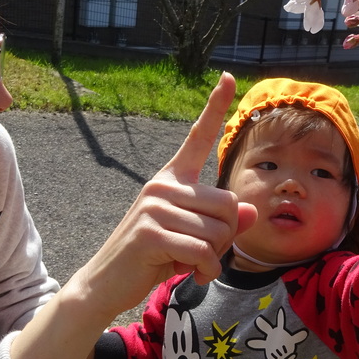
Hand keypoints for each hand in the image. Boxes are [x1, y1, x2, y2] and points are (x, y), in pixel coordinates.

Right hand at [77, 72, 256, 316]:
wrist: (108, 282)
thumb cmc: (153, 257)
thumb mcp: (192, 236)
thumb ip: (221, 222)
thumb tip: (250, 211)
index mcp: (172, 178)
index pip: (198, 137)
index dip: (215, 107)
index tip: (227, 77)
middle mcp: (163, 184)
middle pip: (228, 205)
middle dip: (224, 238)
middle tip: (200, 253)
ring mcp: (155, 205)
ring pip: (218, 231)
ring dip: (212, 258)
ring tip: (187, 263)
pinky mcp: (151, 232)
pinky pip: (202, 250)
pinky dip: (203, 270)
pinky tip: (185, 274)